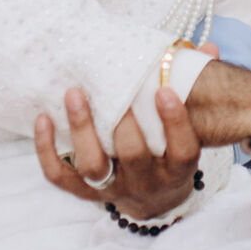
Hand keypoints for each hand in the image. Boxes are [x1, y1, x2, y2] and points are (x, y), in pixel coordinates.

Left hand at [33, 85, 201, 220]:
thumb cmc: (172, 152)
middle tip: (112, 88)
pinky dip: (47, 150)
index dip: (175, 122)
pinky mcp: (85, 193)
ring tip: (74, 93)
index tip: (164, 90)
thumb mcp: (190, 129)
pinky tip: (43, 119)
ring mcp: (114, 189)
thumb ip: (195, 89)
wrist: (156, 201)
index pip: (182, 150)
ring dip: (82, 129)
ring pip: (93, 166)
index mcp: (177, 169)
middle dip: (123, 122)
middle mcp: (146, 182)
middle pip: (134, 155)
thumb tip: (208, 48)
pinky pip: (60, 177)